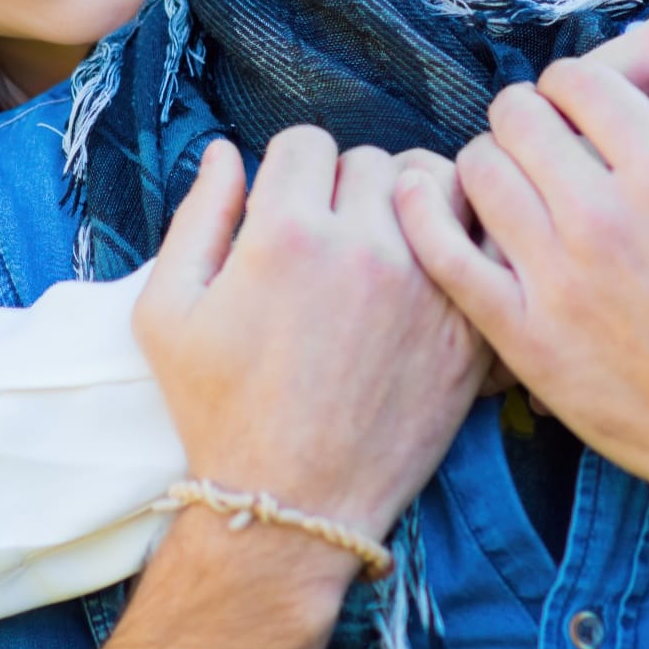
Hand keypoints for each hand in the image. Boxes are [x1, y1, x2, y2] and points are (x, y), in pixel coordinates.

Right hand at [135, 131, 486, 546]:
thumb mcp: (166, 313)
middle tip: (332, 235)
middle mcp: (363, 249)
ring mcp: (426, 289)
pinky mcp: (468, 329)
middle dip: (347, 185)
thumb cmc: (218, 412)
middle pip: (372, 159)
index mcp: (285, 234)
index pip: (305, 143)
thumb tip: (224, 152)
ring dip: (413, 201)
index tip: (285, 208)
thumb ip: (196, 216)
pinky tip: (435, 270)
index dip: (288, 171)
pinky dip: (461, 246)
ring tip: (389, 241)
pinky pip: (481, 247)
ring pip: (439, 186)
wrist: (291, 506)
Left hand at [394, 51, 648, 527]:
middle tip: (537, 138)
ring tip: (507, 177)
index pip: (578, 81)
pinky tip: (429, 199)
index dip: (571, 82)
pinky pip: (444, 252)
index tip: (577, 106)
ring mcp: (556, 279)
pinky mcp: (521, 334)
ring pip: (477, 170)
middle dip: (525, 114)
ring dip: (486, 159)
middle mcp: (604, 218)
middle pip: (517, 116)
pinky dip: (425, 213)